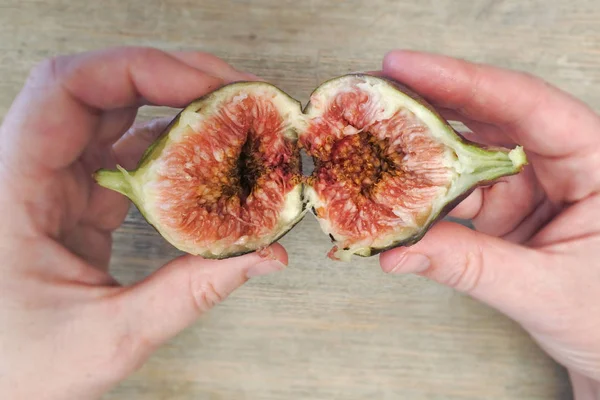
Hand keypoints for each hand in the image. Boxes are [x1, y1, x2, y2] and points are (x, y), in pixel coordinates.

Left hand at [0, 47, 286, 399]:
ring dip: (179, 115)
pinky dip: (173, 155)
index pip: (68, 89)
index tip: (208, 85)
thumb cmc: (13, 369)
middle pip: (102, 91)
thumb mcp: (107, 338)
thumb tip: (266, 257)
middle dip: (176, 80)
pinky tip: (209, 164)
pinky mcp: (74, 202)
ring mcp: (52, 184)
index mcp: (13, 189)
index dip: (141, 69)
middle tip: (238, 94)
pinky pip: (126, 160)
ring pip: (118, 122)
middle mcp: (29, 171)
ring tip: (235, 122)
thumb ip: (191, 294)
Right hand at [379, 50, 599, 398]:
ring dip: (419, 148)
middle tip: (376, 88)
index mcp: (594, 162)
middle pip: (489, 115)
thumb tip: (399, 251)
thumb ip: (470, 267)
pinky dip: (423, 193)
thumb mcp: (544, 290)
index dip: (461, 80)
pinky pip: (456, 191)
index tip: (405, 66)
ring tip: (372, 138)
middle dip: (430, 100)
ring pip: (466, 153)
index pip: (525, 104)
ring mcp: (528, 184)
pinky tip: (392, 191)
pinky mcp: (503, 207)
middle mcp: (560, 162)